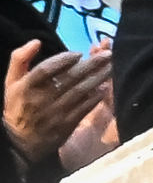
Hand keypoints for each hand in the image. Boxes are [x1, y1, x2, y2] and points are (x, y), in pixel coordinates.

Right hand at [4, 39, 109, 168]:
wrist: (21, 140)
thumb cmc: (18, 104)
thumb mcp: (12, 82)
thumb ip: (20, 59)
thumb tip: (36, 42)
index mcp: (25, 87)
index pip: (46, 69)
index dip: (63, 59)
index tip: (79, 53)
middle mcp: (40, 99)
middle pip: (69, 79)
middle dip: (91, 65)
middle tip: (108, 55)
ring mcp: (55, 113)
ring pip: (80, 92)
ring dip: (98, 78)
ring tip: (111, 67)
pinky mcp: (66, 124)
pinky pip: (84, 108)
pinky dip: (95, 97)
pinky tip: (105, 87)